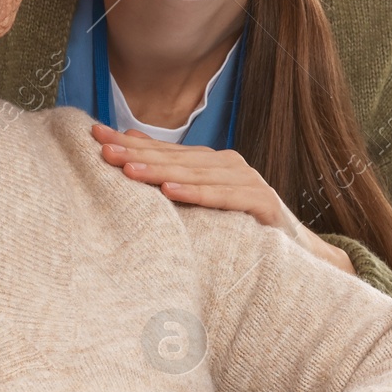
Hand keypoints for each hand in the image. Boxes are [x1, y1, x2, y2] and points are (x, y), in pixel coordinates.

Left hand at [92, 123, 354, 273]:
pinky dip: (197, 194)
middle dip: (137, 154)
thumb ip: (171, 171)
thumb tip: (130, 140)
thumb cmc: (241, 229)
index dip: (129, 142)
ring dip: (160, 171)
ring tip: (128, 169)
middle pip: (175, 159)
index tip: (93, 135)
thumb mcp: (201, 200)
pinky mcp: (263, 204)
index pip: (163, 150)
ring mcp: (247, 182)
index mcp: (210, 163)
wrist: (298, 256)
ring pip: (196, 175)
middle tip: (102, 150)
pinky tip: (171, 193)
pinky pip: (225, 199)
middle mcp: (228, 166)